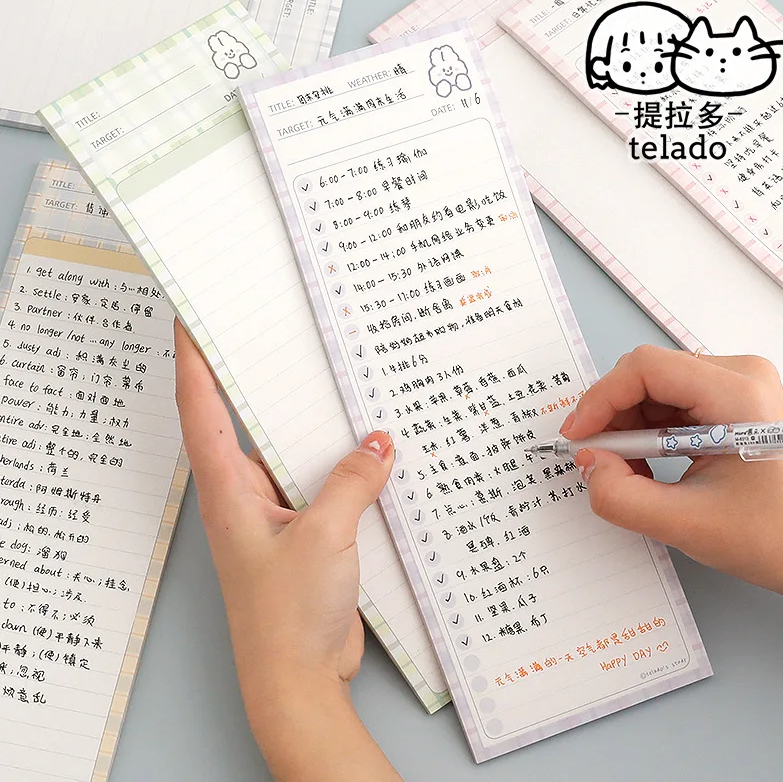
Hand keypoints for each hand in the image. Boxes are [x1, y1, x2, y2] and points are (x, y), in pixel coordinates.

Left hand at [174, 322, 401, 780]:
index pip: (201, 407)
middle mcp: (245, 493)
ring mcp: (275, 511)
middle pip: (249, 418)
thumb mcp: (323, 537)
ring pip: (293, 451)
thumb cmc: (287, 615)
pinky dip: (343, 464)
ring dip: (316, 425)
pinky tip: (374, 450)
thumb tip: (378, 442)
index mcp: (228, 488)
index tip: (192, 314)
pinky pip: (323, 482)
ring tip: (343, 380)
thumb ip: (352, 482)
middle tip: (283, 328)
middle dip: (264, 375)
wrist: (298, 678)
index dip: (193, 357)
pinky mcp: (305, 530)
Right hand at [562, 346, 782, 599]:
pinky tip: (647, 466)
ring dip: (627, 428)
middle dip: (612, 417)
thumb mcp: (688, 524)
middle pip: (647, 376)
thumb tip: (588, 463)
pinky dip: (645, 433)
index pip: (646, 369)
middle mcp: (739, 377)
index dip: (601, 399)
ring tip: (627, 470)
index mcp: (738, 395)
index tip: (579, 435)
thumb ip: (622, 496)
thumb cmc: (775, 535)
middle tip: (597, 458)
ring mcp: (735, 387)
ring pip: (653, 389)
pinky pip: (668, 403)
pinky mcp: (728, 402)